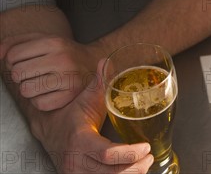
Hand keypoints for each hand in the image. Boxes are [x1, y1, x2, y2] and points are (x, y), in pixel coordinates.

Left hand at [1, 33, 101, 110]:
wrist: (92, 62)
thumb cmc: (62, 52)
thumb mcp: (42, 39)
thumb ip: (16, 43)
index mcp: (54, 42)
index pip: (13, 55)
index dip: (12, 60)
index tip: (23, 61)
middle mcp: (62, 58)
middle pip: (17, 73)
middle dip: (20, 75)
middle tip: (32, 72)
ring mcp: (68, 78)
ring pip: (25, 90)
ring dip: (29, 88)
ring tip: (41, 82)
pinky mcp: (70, 95)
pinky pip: (39, 104)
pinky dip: (40, 100)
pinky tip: (49, 92)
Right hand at [35, 59, 153, 173]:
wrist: (49, 132)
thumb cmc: (71, 114)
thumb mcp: (84, 98)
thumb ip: (98, 82)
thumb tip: (106, 61)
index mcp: (80, 140)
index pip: (107, 154)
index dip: (129, 154)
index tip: (146, 147)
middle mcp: (77, 162)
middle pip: (111, 173)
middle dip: (135, 167)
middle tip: (149, 157)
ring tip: (145, 164)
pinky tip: (132, 171)